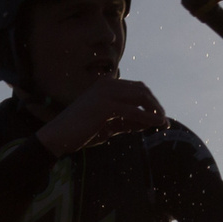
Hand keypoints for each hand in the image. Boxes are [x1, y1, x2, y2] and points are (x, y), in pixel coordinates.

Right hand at [34, 78, 168, 156]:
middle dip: (155, 104)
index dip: (150, 101)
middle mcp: (107, 84)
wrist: (58, 136)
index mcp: (106, 84)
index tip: (159, 115)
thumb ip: (126, 122)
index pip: (136, 87)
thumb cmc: (80, 131)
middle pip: (141, 90)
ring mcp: (106, 93)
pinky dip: (148, 118)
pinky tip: (158, 124)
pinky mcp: (106, 106)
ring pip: (141, 98)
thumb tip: (148, 123)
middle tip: (164, 120)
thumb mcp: (108, 125)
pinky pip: (134, 112)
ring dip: (155, 111)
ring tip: (164, 124)